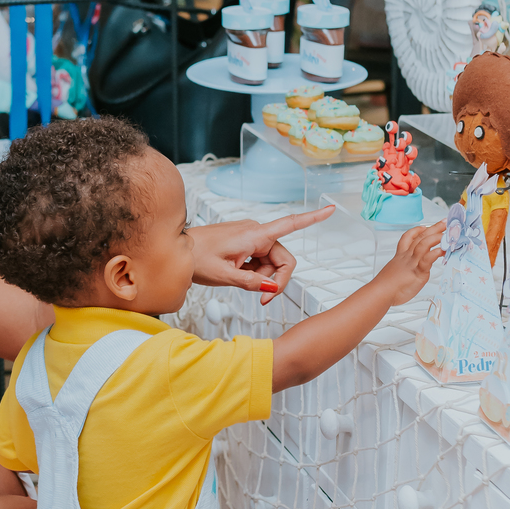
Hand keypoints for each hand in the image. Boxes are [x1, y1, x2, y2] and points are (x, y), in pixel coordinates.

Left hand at [189, 210, 334, 305]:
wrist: (178, 250)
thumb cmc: (195, 258)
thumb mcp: (223, 276)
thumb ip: (250, 283)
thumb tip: (272, 289)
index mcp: (254, 235)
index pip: (290, 224)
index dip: (313, 218)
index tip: (331, 209)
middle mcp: (256, 232)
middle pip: (283, 258)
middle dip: (276, 280)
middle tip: (261, 299)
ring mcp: (250, 237)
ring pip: (272, 262)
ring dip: (263, 278)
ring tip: (240, 282)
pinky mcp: (245, 242)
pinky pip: (260, 260)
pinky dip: (255, 272)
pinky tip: (239, 275)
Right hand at [379, 221, 444, 305]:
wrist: (381, 292)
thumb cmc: (385, 288)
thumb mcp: (392, 274)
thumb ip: (400, 272)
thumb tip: (403, 276)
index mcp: (400, 256)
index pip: (408, 238)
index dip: (416, 230)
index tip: (424, 226)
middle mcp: (407, 257)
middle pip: (420, 237)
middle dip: (433, 228)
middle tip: (444, 222)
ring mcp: (413, 262)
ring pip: (425, 243)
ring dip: (437, 236)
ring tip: (448, 233)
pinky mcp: (418, 271)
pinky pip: (428, 258)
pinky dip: (436, 252)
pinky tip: (443, 250)